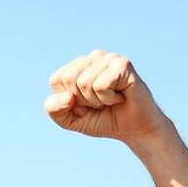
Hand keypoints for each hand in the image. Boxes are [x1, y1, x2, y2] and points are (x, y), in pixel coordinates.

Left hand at [44, 50, 168, 143]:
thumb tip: (66, 97)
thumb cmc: (101, 119)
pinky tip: (120, 96)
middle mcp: (93, 58)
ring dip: (97, 100)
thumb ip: (54, 110)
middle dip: (82, 100)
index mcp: (77, 66)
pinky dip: (108, 98)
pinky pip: (100, 86)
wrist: (133, 129)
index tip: (85, 105)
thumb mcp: (69, 120)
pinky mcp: (122, 64)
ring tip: (111, 99)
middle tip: (100, 102)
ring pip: (83, 82)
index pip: (56, 80)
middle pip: (68, 79)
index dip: (68, 100)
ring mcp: (108, 58)